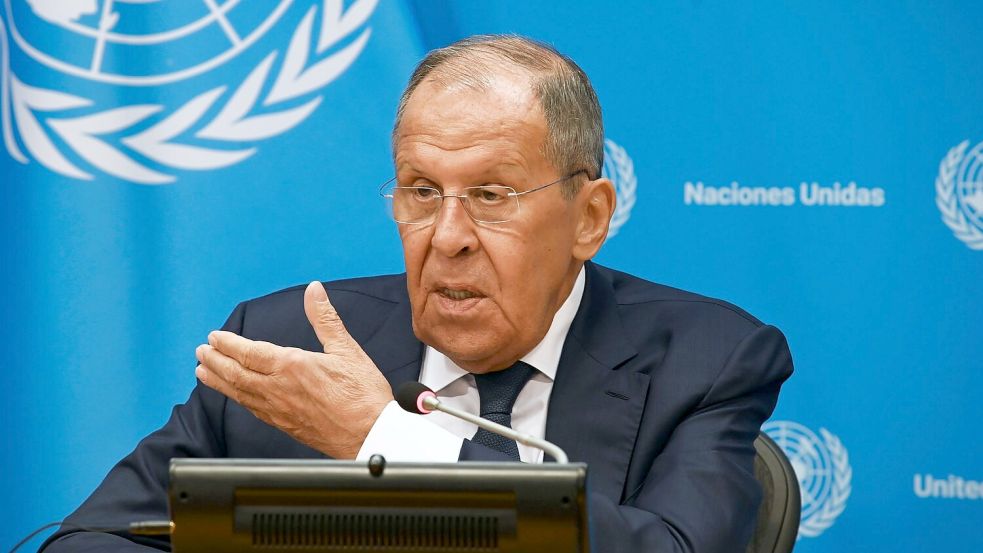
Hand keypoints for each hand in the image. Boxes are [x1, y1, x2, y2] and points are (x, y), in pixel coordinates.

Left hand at [194, 281, 393, 458]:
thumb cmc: (363, 395)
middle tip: (201, 352)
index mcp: (291, 366)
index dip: (228, 344)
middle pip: (236, 374)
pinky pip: (251, 409)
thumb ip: (325, 318)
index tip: (214, 337)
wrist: (371, 435)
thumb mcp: (347, 349)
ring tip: (203, 373)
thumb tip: (314, 291)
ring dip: (218, 381)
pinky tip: (235, 396)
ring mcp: (278, 410)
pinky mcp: (284, 425)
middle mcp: (278, 389)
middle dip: (215, 361)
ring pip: (239, 394)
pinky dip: (237, 399)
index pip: (249, 352)